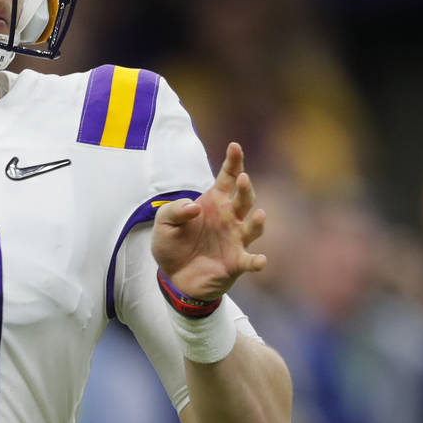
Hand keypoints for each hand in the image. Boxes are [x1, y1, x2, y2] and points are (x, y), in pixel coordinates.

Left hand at [151, 142, 266, 300]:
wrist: (174, 276)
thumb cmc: (172, 244)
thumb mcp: (163, 223)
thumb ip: (174, 210)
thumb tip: (195, 207)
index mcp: (214, 202)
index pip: (227, 178)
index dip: (233, 162)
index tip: (234, 146)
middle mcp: (230, 218)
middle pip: (243, 199)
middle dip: (246, 188)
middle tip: (243, 179)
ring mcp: (236, 240)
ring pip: (252, 227)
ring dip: (257, 222)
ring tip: (257, 214)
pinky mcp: (236, 263)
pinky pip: (249, 261)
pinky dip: (257, 261)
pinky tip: (260, 261)